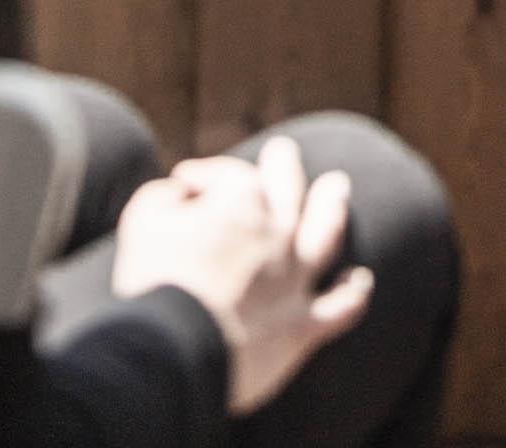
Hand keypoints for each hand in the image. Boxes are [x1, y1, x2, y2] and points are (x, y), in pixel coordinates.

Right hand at [110, 135, 374, 412]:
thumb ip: (166, 196)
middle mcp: (278, 231)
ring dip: (333, 207)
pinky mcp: (301, 325)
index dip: (206, 176)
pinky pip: (340, 307)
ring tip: (338, 189)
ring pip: (326, 232)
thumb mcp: (143, 219)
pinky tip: (362, 281)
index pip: (228, 174)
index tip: (185, 184)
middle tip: (283, 153)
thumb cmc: (151, 282)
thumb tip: (181, 194)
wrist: (173, 353)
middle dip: (282, 165)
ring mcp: (295, 278)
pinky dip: (353, 293)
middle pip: (288, 186)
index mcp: (241, 200)